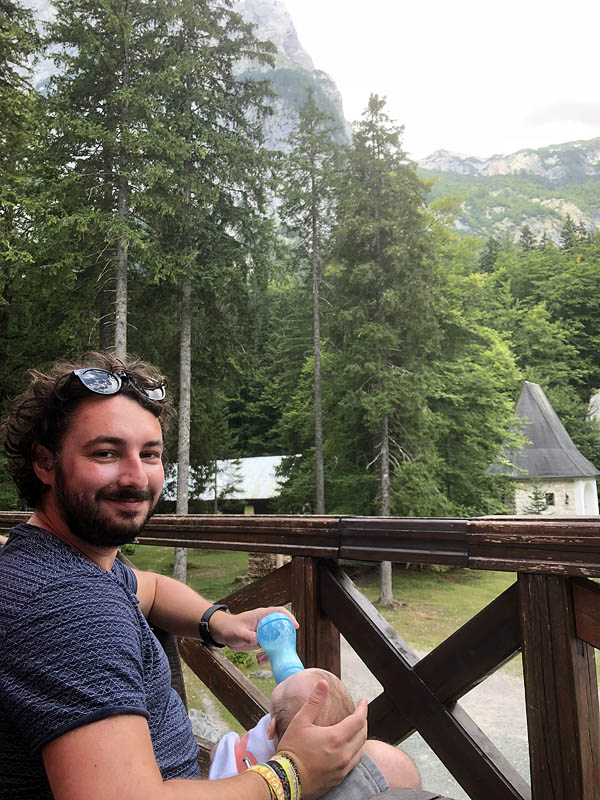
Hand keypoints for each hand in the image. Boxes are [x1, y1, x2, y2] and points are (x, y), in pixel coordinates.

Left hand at [209, 606, 297, 650]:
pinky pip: (270, 648)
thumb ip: (246, 635)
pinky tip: (260, 660)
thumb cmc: (229, 628)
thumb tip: (255, 639)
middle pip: (281, 627)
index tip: (295, 626)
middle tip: (286, 648)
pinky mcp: (261, 641)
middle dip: (285, 638)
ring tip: (265, 658)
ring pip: (276, 640)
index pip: (279, 612)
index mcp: (261, 615)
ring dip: (275, 650)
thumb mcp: (237, 632)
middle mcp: (265, 623)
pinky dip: (268, 655)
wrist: (223, 634)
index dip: (289, 617)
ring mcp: (264, 632)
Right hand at [277, 679, 367, 799]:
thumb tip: (323, 684)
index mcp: (336, 738)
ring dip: (360, 738)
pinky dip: (355, 752)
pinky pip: (353, 763)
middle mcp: (343, 754)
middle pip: (362, 735)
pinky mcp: (338, 779)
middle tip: (360, 714)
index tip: (363, 701)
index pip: (358, 720)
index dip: (363, 708)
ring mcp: (342, 769)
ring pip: (360, 750)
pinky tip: (348, 748)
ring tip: (356, 730)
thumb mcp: (300, 721)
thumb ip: (314, 702)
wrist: (285, 779)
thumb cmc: (292, 749)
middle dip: (363, 722)